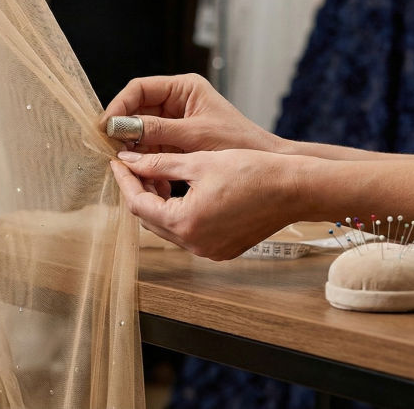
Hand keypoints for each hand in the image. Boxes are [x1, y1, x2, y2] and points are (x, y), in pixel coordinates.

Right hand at [102, 74, 288, 154]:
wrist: (267, 163)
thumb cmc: (238, 142)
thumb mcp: (195, 136)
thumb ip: (157, 130)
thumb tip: (121, 129)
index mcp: (183, 89)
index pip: (139, 89)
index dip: (119, 105)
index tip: (106, 126)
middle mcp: (177, 103)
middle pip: (137, 111)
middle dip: (124, 131)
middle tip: (111, 149)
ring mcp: (176, 124)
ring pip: (142, 133)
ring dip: (134, 150)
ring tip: (126, 166)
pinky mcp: (178, 144)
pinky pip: (153, 150)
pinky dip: (146, 163)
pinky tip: (143, 176)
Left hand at [109, 149, 303, 260]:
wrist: (294, 189)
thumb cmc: (252, 171)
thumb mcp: (198, 161)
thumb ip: (158, 163)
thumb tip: (129, 161)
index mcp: (186, 223)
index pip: (138, 204)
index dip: (125, 181)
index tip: (119, 162)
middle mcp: (195, 244)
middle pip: (151, 220)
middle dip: (141, 192)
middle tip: (136, 165)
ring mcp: (209, 251)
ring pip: (169, 228)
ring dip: (159, 203)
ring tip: (159, 174)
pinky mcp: (223, 250)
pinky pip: (190, 233)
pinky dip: (179, 214)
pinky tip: (182, 191)